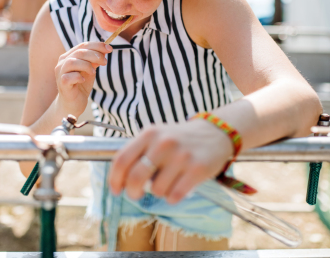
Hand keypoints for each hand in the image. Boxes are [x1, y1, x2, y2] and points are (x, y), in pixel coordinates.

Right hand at [54, 42, 111, 115]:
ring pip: (72, 62)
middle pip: (79, 52)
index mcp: (69, 56)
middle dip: (95, 55)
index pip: (83, 45)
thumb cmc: (81, 85)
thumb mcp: (90, 70)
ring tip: (93, 72)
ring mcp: (60, 73)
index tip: (109, 49)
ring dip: (86, 65)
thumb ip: (95, 60)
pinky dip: (78, 77)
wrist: (73, 104)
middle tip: (104, 62)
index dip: (97, 45)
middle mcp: (62, 63)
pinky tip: (83, 80)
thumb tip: (105, 50)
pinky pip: (68, 77)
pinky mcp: (62, 84)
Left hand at [108, 119, 233, 203]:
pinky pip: (175, 195)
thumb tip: (119, 179)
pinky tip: (178, 188)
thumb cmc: (179, 139)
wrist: (215, 132)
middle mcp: (164, 143)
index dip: (114, 179)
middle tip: (136, 194)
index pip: (122, 160)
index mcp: (149, 134)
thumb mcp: (157, 136)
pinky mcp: (197, 169)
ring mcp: (181, 156)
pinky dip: (173, 197)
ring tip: (167, 182)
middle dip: (132, 192)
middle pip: (135, 178)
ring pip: (156, 190)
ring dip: (158, 192)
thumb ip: (138, 152)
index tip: (115, 190)